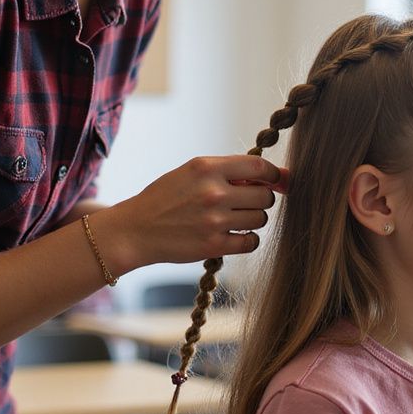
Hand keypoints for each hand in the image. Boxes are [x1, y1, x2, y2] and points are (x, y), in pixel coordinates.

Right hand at [101, 155, 285, 270]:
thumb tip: (269, 177)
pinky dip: (247, 240)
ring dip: (253, 220)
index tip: (276, 180)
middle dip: (261, 199)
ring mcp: (214, 220)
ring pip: (260, 219)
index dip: (275, 174)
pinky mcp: (213, 246)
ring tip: (234, 219)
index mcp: (207, 168)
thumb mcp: (191, 172)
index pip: (259, 167)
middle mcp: (214, 192)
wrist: (136, 229)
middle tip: (246, 203)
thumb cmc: (165, 197)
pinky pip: (251, 242)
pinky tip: (235, 236)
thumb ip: (226, 171)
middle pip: (265, 196)